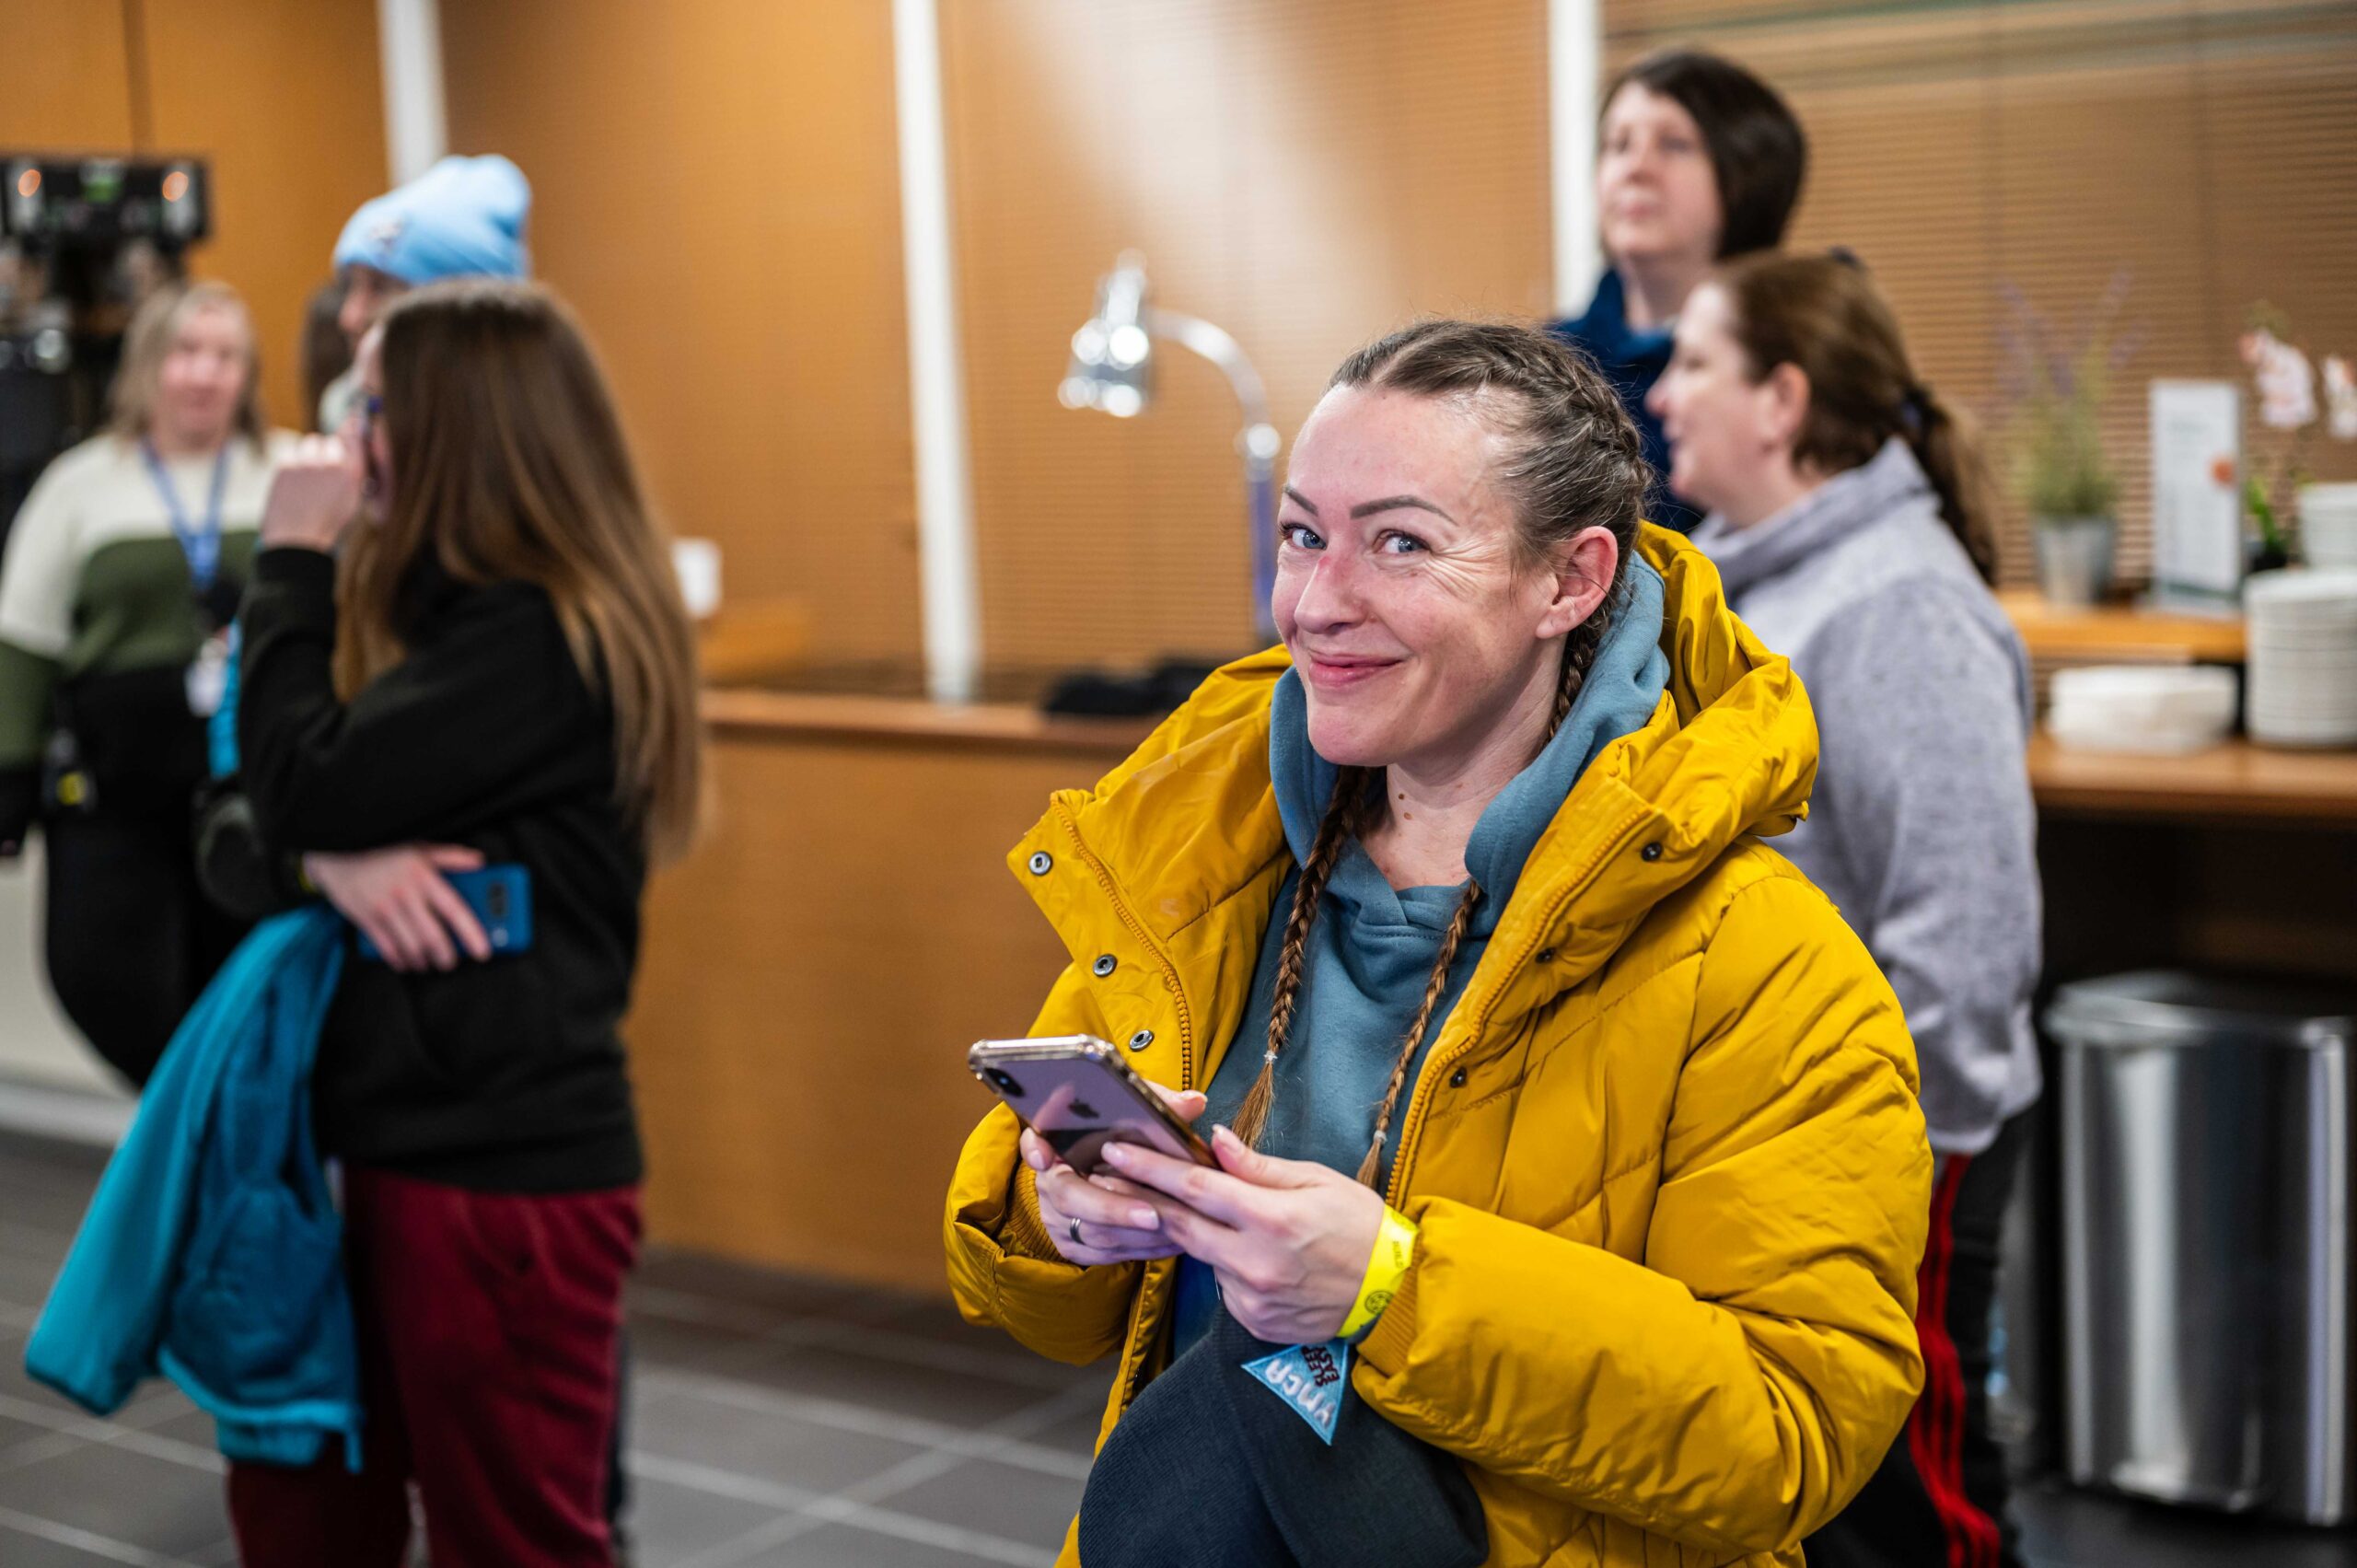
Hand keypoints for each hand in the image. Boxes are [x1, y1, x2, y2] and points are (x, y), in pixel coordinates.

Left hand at [260, 434, 365, 550]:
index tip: (353, 417)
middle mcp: (330, 463)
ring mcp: (305, 463)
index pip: (353, 436)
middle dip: (330, 450)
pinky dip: (295, 463)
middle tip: (327, 468)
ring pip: (310, 443)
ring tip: (310, 478)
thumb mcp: (352, 499)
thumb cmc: (327, 521)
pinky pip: (293, 454)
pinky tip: (297, 483)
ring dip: (311, 454)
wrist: (296, 538)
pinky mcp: (285, 465)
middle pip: (330, 441)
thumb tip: (353, 440)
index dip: (352, 426)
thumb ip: (353, 469)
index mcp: (351, 473)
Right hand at [303, 844, 492, 971]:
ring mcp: (384, 908)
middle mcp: (405, 894)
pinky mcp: (364, 918)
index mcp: (424, 876)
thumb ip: (450, 856)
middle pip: (433, 936)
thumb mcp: (419, 847)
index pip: (455, 910)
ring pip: (410, 946)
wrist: (337, 849)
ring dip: (423, 961)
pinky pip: (386, 947)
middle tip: (451, 962)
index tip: (483, 951)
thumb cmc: (383, 850)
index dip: (472, 934)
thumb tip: (479, 862)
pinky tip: (405, 963)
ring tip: (429, 964)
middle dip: (446, 956)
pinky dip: (398, 960)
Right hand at [1024, 1084, 1206, 1265]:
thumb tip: (1193, 1102)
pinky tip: (1172, 1242)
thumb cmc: (1125, 1139)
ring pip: (1092, 1231)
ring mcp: (1058, 1217)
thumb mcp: (1137, 1116)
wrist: (1113, 1175)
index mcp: (1055, 1142)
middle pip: (1069, 1196)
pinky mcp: (1074, 1245)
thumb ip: (1159, 1106)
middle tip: (1152, 1214)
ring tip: (1177, 1229)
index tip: (1043, 1155)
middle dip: (1113, 1208)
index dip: (1036, 1148)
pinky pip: (1105, 1254)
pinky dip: (1142, 1249)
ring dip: (1137, 1234)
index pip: (1034, 1140)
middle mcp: (1049, 1181)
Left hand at [1102, 1125, 1384, 1343]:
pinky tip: (1253, 1257)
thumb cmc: (1361, 1226)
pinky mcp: (1254, 1322)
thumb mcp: (1318, 1181)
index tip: (1117, 1151)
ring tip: (1209, 1217)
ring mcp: (1253, 1297)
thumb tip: (1214, 1141)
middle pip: (1182, 1226)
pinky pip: (1225, 1287)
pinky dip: (1227, 1266)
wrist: (1394, 1293)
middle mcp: (1256, 1262)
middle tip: (1112, 1179)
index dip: (1151, 1168)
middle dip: (1144, 1199)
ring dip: (1196, 1234)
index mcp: (1273, 1218)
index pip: (1196, 1187)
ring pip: (1203, 1258)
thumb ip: (1258, 1167)